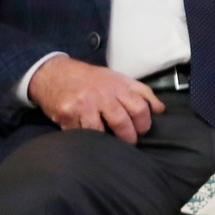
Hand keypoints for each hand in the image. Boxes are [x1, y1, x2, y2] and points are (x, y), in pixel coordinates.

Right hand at [28, 56, 164, 142]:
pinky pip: (79, 134)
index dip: (144, 123)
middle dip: (128, 137)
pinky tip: (87, 137)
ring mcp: (83, 105)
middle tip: (129, 142)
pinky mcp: (66, 114)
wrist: (55, 73)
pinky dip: (85, 138)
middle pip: (121, 122)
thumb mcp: (118, 79)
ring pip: (100, 132)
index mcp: (118, 86)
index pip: (139, 108)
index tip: (142, 130)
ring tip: (109, 141)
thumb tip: (160, 110)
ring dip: (105, 141)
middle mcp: (101, 95)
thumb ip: (141, 93)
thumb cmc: (91, 79)